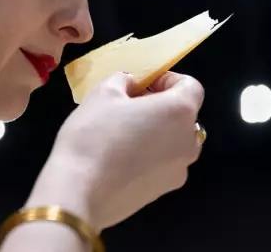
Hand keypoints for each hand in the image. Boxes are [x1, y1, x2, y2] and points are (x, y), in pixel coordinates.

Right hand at [39, 71, 203, 230]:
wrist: (79, 192)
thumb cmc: (95, 134)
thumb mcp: (103, 93)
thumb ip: (124, 81)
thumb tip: (131, 86)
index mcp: (180, 112)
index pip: (191, 86)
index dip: (168, 79)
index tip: (143, 83)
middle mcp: (188, 142)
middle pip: (184, 116)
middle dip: (161, 106)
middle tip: (129, 105)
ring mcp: (178, 171)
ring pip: (174, 141)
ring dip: (156, 131)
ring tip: (123, 132)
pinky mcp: (163, 192)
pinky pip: (162, 164)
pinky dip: (149, 155)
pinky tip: (119, 158)